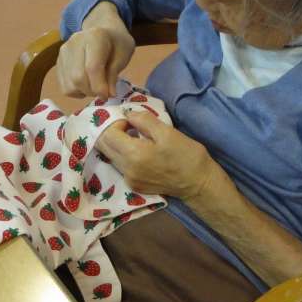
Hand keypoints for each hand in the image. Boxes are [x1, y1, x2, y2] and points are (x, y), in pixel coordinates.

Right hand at [57, 3, 135, 98]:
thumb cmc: (116, 44)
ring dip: (85, 92)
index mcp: (95, 37)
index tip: (108, 95)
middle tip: (104, 91)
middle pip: (78, 77)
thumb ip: (114, 73)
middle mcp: (74, 43)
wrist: (102, 31)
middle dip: (92, 91)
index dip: (100, 86)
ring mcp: (63, 53)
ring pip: (70, 85)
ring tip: (95, 84)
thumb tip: (108, 94)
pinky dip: (77, 91)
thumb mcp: (123, 55)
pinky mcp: (58, 63)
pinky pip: (65, 87)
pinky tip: (86, 83)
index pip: (92, 67)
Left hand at [94, 110, 213, 199]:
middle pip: (103, 146)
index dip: (115, 122)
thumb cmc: (186, 155)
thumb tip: (128, 114)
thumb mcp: (167, 131)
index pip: (108, 134)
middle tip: (128, 126)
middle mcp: (126, 170)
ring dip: (116, 144)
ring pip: (110, 156)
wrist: (198, 183)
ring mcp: (129, 180)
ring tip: (134, 138)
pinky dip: (123, 155)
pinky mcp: (134, 186)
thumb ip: (144, 120)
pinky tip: (139, 152)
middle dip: (111, 132)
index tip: (131, 121)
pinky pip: (120, 166)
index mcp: (133, 155)